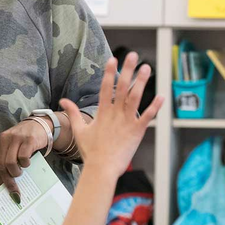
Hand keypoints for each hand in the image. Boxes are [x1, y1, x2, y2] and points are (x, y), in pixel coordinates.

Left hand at [0, 119, 49, 201]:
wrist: (38, 125)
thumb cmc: (22, 140)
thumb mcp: (10, 148)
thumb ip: (6, 160)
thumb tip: (5, 182)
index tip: (3, 189)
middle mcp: (3, 139)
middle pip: (1, 165)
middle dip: (8, 181)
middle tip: (14, 190)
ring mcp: (15, 138)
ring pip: (10, 163)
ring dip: (15, 172)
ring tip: (20, 173)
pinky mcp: (28, 139)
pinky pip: (23, 157)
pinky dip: (25, 164)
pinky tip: (27, 163)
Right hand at [61, 53, 162, 173]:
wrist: (102, 168)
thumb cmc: (90, 151)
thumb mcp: (79, 130)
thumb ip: (73, 113)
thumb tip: (63, 101)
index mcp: (102, 112)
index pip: (106, 88)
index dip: (109, 72)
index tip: (113, 59)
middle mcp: (115, 114)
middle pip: (122, 87)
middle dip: (127, 70)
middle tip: (133, 55)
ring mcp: (127, 122)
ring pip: (135, 98)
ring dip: (141, 82)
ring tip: (146, 68)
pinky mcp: (137, 131)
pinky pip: (148, 117)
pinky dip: (155, 106)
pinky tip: (162, 95)